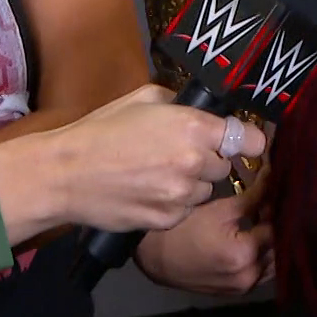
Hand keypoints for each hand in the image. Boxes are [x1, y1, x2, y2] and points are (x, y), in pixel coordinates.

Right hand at [0, 84, 264, 239]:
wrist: (66, 173)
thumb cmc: (102, 130)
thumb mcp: (144, 98)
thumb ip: (181, 104)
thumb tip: (203, 112)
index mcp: (193, 127)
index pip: (250, 139)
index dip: (246, 140)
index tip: (239, 141)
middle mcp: (195, 162)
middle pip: (225, 165)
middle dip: (208, 160)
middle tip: (177, 154)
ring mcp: (182, 195)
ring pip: (207, 190)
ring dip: (191, 183)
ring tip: (157, 173)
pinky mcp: (168, 219)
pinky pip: (185, 210)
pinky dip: (173, 203)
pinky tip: (148, 191)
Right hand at [136, 178, 273, 296]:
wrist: (155, 257)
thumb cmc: (184, 228)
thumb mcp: (220, 208)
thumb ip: (255, 196)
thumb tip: (275, 177)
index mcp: (245, 255)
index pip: (278, 228)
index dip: (281, 209)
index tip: (282, 193)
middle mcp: (249, 277)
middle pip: (278, 248)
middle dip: (280, 226)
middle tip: (277, 206)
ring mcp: (243, 288)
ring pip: (272, 263)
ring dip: (273, 244)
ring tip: (268, 221)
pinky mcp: (236, 292)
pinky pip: (260, 273)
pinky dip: (263, 257)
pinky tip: (258, 239)